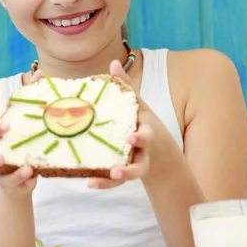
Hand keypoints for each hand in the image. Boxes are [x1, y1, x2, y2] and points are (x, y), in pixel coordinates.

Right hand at [0, 120, 36, 197]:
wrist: (24, 173)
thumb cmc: (22, 146)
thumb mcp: (24, 134)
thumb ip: (28, 125)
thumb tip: (48, 106)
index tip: (7, 126)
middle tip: (1, 158)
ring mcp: (2, 176)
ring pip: (0, 180)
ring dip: (13, 176)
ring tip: (27, 170)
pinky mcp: (14, 187)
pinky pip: (19, 187)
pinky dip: (28, 182)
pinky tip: (36, 178)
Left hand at [88, 60, 152, 189]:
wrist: (156, 150)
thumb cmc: (140, 122)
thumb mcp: (136, 105)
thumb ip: (126, 87)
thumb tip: (114, 62)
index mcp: (144, 131)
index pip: (146, 133)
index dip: (141, 137)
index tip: (132, 138)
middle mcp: (142, 151)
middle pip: (140, 162)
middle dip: (130, 168)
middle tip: (117, 171)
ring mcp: (135, 164)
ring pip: (131, 175)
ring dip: (117, 180)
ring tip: (99, 182)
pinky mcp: (124, 173)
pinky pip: (115, 182)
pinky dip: (104, 183)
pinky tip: (90, 183)